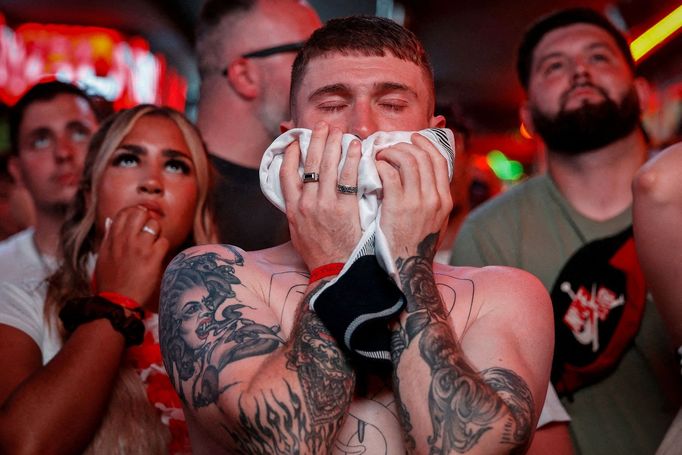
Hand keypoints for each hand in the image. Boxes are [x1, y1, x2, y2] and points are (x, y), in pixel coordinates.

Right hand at [94, 205, 169, 308]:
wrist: (117, 301)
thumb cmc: (110, 281)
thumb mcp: (103, 256)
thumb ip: (109, 238)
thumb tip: (110, 221)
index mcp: (112, 238)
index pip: (124, 213)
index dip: (134, 213)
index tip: (139, 220)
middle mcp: (125, 239)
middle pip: (140, 213)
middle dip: (147, 219)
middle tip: (149, 231)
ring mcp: (140, 247)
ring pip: (155, 225)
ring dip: (157, 234)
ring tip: (153, 246)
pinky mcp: (152, 257)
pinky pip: (164, 242)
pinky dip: (163, 249)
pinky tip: (157, 257)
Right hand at [280, 122, 361, 270]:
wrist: (334, 273)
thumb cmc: (319, 255)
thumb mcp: (299, 233)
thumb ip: (298, 212)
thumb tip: (301, 196)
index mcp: (292, 209)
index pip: (286, 173)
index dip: (289, 153)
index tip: (296, 140)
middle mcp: (305, 204)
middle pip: (309, 163)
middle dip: (316, 140)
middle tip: (323, 126)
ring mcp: (324, 205)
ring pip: (328, 166)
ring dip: (334, 144)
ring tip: (340, 131)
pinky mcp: (344, 208)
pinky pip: (348, 177)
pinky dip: (352, 159)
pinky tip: (356, 148)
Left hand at [376, 133, 451, 259]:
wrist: (406, 269)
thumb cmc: (414, 245)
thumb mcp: (434, 221)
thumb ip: (432, 199)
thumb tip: (424, 177)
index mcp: (445, 199)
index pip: (440, 159)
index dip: (425, 144)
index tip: (413, 138)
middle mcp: (435, 198)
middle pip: (423, 156)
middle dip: (404, 145)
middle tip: (389, 147)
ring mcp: (417, 202)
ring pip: (407, 160)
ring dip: (390, 152)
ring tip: (379, 156)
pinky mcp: (398, 207)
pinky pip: (390, 174)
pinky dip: (381, 165)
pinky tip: (374, 168)